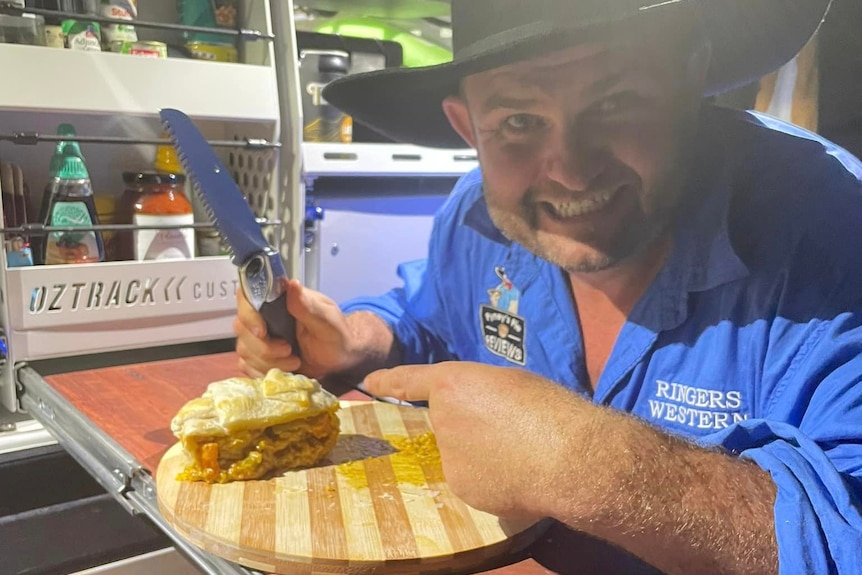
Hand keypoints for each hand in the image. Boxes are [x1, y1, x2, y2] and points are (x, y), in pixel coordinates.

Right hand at [233, 279, 359, 378]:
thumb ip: (308, 306)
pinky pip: (247, 366)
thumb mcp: (327, 321)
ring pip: (244, 350)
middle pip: (241, 328)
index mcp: (279, 300)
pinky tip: (284, 370)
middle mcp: (263, 316)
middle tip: (290, 351)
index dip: (248, 315)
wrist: (338, 360)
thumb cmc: (334, 336)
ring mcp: (258, 338)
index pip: (247, 297)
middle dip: (265, 347)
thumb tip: (292, 284)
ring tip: (294, 361)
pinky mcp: (257, 357)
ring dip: (269, 362)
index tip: (263, 332)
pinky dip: (264, 372)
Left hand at [364, 362, 585, 520]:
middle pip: (450, 424)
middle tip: (513, 430)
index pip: (412, 381)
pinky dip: (493, 480)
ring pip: (463, 456)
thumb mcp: (511, 384)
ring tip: (523, 455)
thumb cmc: (548, 408)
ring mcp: (448, 457)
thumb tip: (482, 413)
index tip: (370, 383)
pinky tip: (520, 476)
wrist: (567, 457)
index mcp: (453, 384)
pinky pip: (475, 481)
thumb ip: (484, 394)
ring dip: (484, 456)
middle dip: (473, 428)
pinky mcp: (461, 488)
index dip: (390, 380)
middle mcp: (441, 420)